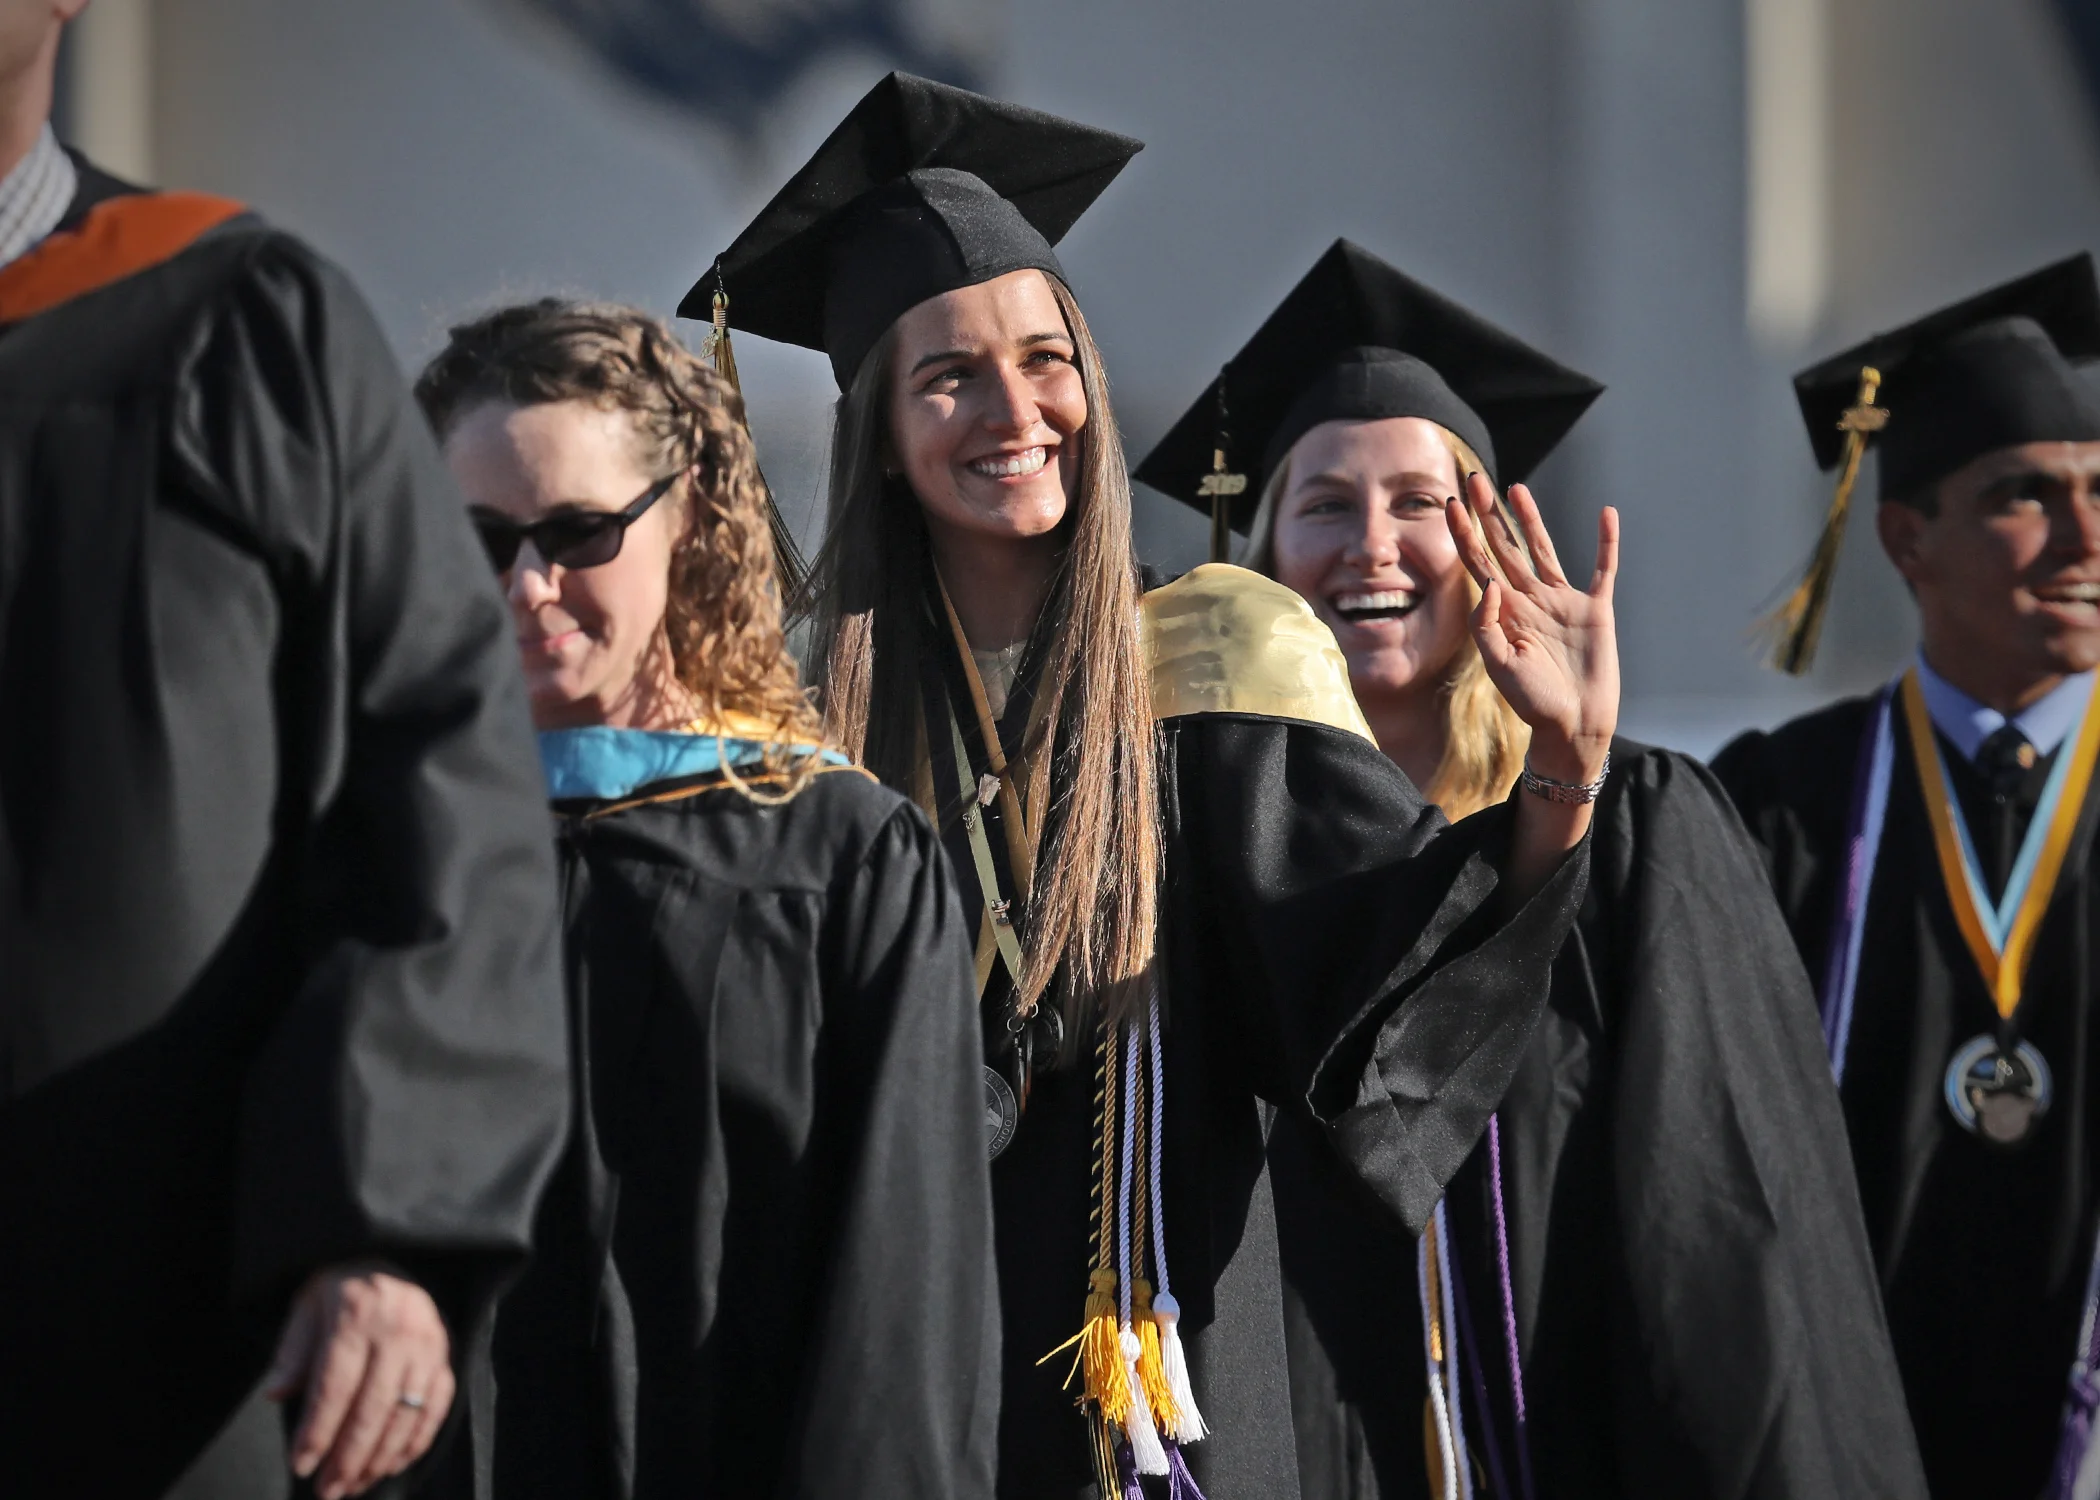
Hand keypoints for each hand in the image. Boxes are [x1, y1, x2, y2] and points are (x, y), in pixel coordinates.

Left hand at [265, 1264, 453, 1499]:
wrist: (388, 1259)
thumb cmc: (339, 1290)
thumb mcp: (306, 1308)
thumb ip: (292, 1352)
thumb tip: (275, 1394)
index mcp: (358, 1314)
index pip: (336, 1386)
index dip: (318, 1430)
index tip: (301, 1465)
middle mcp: (399, 1329)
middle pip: (373, 1407)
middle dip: (349, 1456)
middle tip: (327, 1490)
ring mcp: (429, 1343)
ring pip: (407, 1412)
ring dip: (380, 1457)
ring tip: (354, 1485)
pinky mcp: (446, 1355)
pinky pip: (437, 1406)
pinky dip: (417, 1441)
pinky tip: (392, 1464)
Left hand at [1445, 473, 1618, 781]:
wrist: (1573, 726)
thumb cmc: (1533, 704)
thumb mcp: (1500, 667)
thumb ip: (1488, 627)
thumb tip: (1491, 584)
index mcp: (1503, 614)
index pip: (1478, 564)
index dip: (1464, 534)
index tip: (1449, 504)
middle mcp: (1530, 601)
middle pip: (1505, 547)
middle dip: (1488, 514)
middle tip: (1473, 479)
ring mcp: (1563, 603)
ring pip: (1543, 550)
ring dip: (1530, 519)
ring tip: (1516, 489)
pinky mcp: (1596, 610)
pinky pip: (1602, 569)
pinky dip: (1607, 542)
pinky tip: (1607, 513)